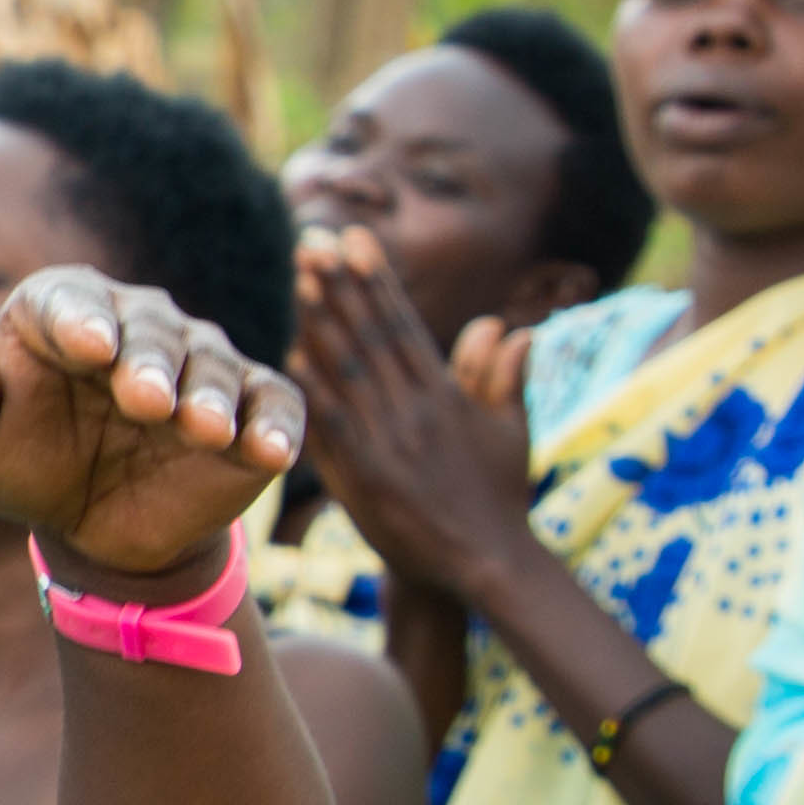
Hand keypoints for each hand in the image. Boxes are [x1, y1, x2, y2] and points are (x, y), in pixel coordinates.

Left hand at [0, 265, 306, 583]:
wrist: (90, 520)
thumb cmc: (26, 461)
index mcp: (63, 311)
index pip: (70, 300)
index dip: (79, 321)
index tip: (88, 347)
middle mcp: (138, 323)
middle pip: (151, 330)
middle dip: (149, 364)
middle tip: (144, 401)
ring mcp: (200, 361)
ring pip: (213, 365)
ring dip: (210, 396)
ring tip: (202, 430)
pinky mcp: (252, 403)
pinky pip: (273, 404)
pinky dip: (276, 424)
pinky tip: (272, 451)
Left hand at [288, 232, 537, 599]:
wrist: (486, 565)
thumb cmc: (498, 496)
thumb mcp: (511, 431)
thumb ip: (501, 377)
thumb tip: (504, 326)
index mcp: (447, 395)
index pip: (404, 325)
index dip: (376, 280)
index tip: (354, 238)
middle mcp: (415, 411)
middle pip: (370, 336)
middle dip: (341, 286)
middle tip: (311, 242)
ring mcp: (389, 443)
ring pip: (349, 371)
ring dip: (322, 322)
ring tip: (301, 278)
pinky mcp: (366, 479)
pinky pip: (334, 426)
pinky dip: (315, 390)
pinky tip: (292, 355)